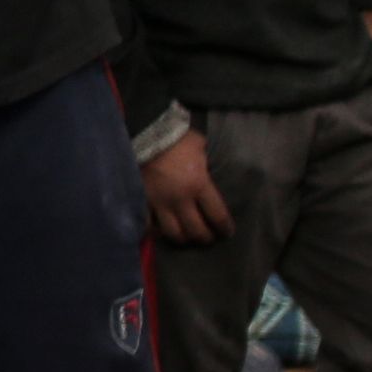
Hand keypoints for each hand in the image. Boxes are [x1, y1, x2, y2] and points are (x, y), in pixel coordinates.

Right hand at [143, 130, 229, 245]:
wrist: (146, 132)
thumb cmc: (178, 138)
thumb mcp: (200, 148)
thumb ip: (206, 166)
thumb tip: (209, 176)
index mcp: (198, 185)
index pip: (217, 216)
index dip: (225, 228)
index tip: (227, 232)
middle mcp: (180, 199)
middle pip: (196, 230)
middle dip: (206, 237)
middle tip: (209, 237)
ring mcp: (159, 203)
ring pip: (174, 233)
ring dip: (184, 239)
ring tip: (187, 237)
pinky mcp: (143, 201)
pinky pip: (150, 225)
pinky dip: (158, 232)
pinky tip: (163, 231)